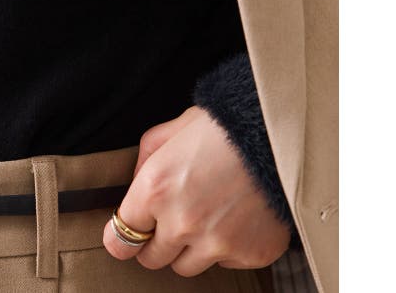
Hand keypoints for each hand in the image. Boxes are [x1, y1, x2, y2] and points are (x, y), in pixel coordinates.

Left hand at [102, 106, 289, 275]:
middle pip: (152, 259)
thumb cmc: (218, 128)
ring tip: (203, 215)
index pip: (120, 239)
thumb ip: (142, 164)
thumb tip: (133, 190)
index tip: (124, 236)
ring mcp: (218, 243)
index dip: (120, 237)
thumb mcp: (167, 133)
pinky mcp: (250, 254)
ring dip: (188, 248)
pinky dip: (225, 247)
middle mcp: (183, 222)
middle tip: (168, 220)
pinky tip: (233, 216)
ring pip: (186, 267)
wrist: (274, 132)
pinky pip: (225, 264)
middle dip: (154, 242)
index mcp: (155, 189)